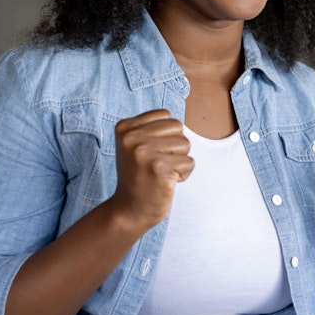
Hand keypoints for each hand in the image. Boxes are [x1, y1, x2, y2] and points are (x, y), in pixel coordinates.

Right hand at [110, 110, 193, 232]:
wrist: (130, 210)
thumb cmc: (141, 174)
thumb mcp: (138, 144)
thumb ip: (154, 126)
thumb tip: (180, 104)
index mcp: (124, 126)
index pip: (167, 116)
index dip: (166, 136)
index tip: (149, 153)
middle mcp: (131, 137)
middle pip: (178, 128)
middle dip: (175, 147)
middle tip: (157, 165)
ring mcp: (144, 152)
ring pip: (186, 145)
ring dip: (179, 161)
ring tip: (160, 173)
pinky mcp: (159, 168)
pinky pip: (190, 163)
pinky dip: (183, 175)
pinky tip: (165, 183)